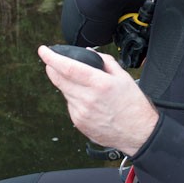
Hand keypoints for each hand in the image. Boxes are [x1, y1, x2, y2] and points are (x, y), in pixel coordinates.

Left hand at [38, 46, 158, 155]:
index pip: (67, 67)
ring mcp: (81, 112)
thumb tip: (88, 53)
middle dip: (52, 68)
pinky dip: (74, 98)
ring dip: (67, 84)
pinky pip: (70, 105)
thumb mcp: (124, 77)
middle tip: (53, 62)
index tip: (44, 50)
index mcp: (100, 84)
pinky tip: (89, 101)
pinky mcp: (79, 123)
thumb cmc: (133, 105)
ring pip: (64, 92)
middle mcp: (88, 98)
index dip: (51, 57)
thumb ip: (104, 61)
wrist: (139, 132)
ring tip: (85, 86)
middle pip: (58, 79)